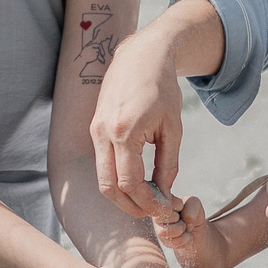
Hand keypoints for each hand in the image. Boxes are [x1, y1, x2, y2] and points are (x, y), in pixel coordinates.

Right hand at [91, 31, 183, 218]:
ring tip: (147, 199)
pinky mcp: (94, 128)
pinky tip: (138, 180)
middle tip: (154, 211)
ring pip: (102, 178)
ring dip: (123, 195)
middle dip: (131, 206)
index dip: (147, 202)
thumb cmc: (162, 88)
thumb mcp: (173, 128)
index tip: (164, 208)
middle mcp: (103, 133)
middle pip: (109, 187)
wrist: (141, 57)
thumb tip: (165, 193)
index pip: (130, 183)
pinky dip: (118, 178)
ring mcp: (95, 131)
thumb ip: (168, 163)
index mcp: (124, 131)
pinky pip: (103, 163)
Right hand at [150, 195, 211, 267]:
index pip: (166, 203)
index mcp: (161, 199)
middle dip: (180, 219)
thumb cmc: (193, 213)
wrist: (197, 230)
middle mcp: (156, 213)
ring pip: (167, 231)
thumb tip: (184, 221)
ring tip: (184, 227)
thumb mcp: (195, 203)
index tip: (182, 207)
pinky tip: (185, 235)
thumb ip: (190, 206)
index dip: (179, 206)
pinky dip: (185, 239)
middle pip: (166, 217)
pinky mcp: (163, 240)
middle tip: (182, 218)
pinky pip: (174, 242)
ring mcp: (158, 227)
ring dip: (182, 229)